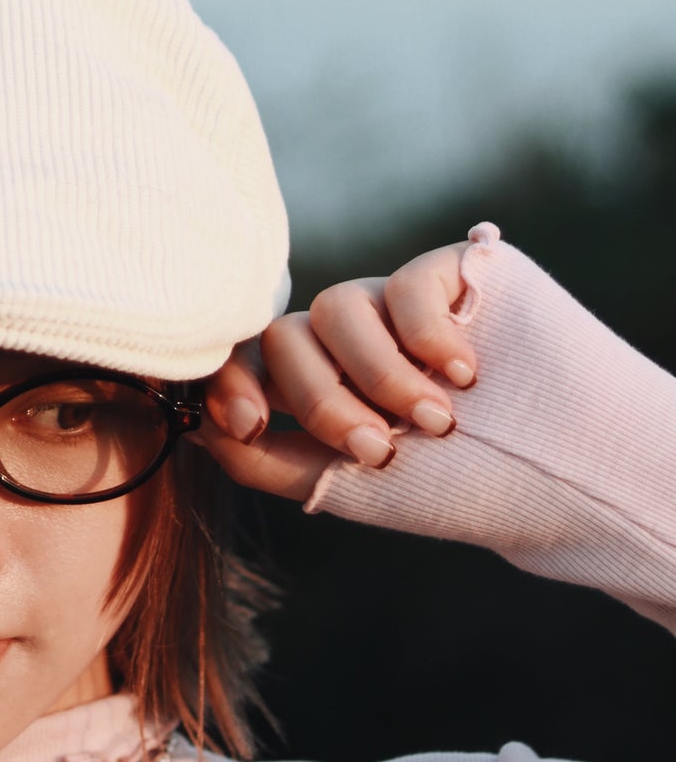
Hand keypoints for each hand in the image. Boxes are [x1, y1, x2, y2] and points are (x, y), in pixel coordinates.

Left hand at [197, 243, 477, 502]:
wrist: (562, 476)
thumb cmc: (456, 486)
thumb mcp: (353, 488)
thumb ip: (272, 462)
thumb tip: (198, 427)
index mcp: (317, 383)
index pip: (246, 360)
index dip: (231, 382)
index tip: (249, 424)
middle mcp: (346, 337)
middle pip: (286, 337)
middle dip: (323, 400)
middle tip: (378, 449)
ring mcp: (392, 302)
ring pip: (335, 309)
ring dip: (380, 376)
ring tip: (435, 422)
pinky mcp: (447, 273)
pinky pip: (404, 284)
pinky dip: (427, 335)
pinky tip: (466, 373)